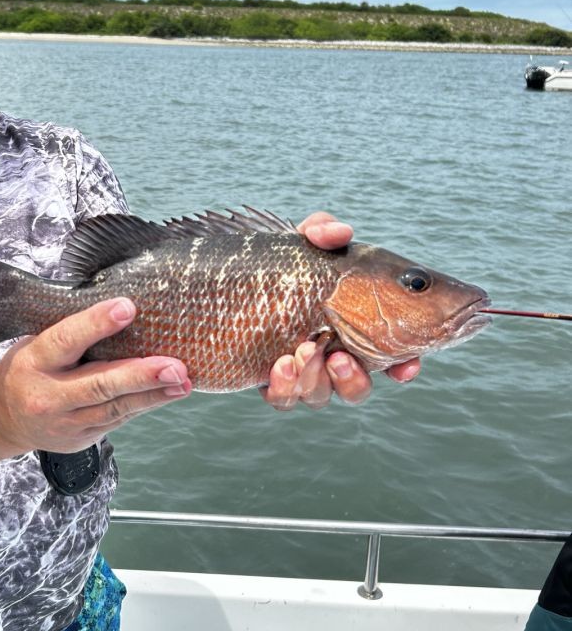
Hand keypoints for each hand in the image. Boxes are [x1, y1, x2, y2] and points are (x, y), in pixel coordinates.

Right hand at [0, 297, 190, 452]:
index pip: (66, 340)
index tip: (127, 308)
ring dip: (153, 394)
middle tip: (174, 366)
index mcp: (35, 361)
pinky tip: (168, 393)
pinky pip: (118, 419)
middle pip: (99, 384)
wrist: (2, 418)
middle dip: (141, 375)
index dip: (96, 324)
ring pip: (115, 407)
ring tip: (182, 381)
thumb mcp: (36, 344)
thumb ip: (72, 334)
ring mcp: (65, 423)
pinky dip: (145, 404)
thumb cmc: (29, 369)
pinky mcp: (81, 438)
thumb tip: (123, 310)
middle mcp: (48, 396)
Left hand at [260, 211, 420, 410]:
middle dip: (353, 379)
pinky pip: (283, 399)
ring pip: (321, 395)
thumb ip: (322, 230)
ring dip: (316, 379)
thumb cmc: (277, 262)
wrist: (224, 281)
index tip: (405, 366)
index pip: (391, 356)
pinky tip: (278, 365)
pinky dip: (285, 387)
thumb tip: (340, 233)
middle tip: (340, 357)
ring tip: (302, 350)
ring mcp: (300, 370)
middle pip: (357, 387)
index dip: (404, 366)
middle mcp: (331, 354)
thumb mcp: (300, 241)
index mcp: (353, 327)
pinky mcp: (269, 379)